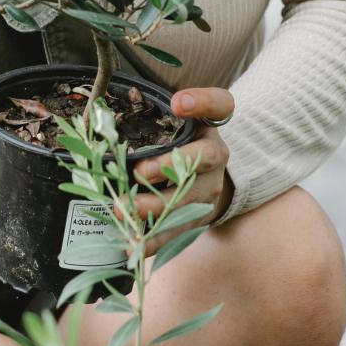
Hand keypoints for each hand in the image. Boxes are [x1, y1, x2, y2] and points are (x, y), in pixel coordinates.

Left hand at [126, 85, 235, 257]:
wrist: (208, 182)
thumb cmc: (186, 145)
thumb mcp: (184, 122)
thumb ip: (181, 107)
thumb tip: (178, 102)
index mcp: (210, 130)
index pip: (219, 108)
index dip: (202, 103)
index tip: (178, 103)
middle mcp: (214, 163)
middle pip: (197, 165)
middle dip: (166, 169)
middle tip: (137, 173)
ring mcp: (206, 194)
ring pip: (185, 203)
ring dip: (155, 210)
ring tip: (125, 212)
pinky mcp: (195, 220)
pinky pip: (176, 232)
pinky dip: (155, 240)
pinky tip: (134, 244)